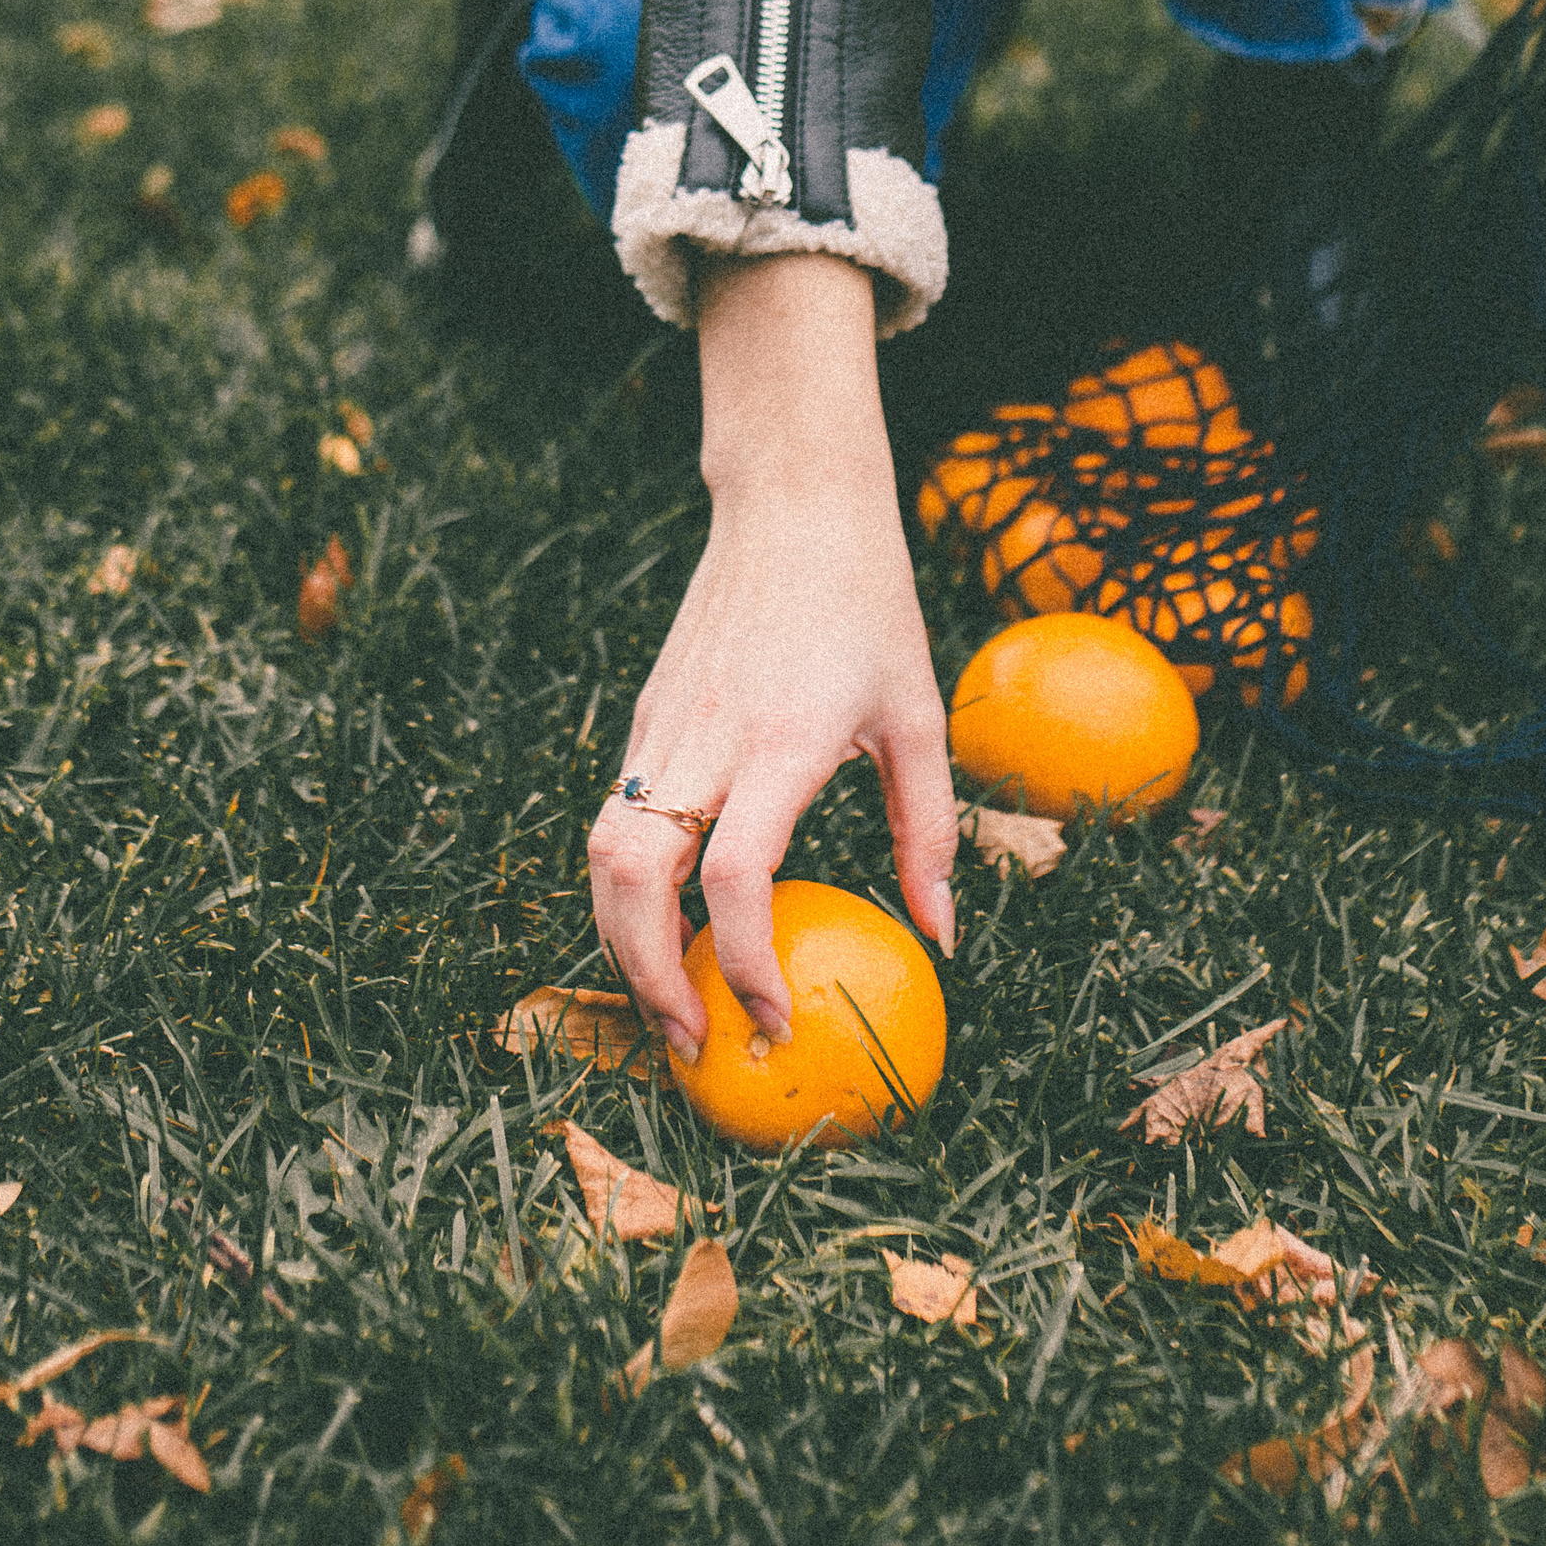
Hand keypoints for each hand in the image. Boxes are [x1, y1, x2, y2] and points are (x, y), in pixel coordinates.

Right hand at [586, 255, 956, 1059]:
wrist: (792, 501)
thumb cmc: (870, 604)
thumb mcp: (919, 713)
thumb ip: (930, 829)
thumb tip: (942, 936)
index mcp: (784, 741)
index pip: (737, 877)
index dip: (745, 964)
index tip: (775, 1023)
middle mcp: (709, 737)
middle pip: (633, 881)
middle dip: (649, 977)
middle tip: (697, 1044)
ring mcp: (664, 725)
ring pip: (603, 854)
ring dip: (623, 941)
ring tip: (674, 1000)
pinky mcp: (647, 717)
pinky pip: (616, 820)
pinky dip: (625, 890)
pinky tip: (670, 927)